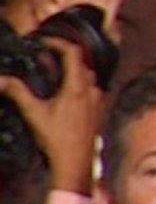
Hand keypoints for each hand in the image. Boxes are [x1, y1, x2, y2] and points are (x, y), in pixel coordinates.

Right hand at [0, 38, 102, 195]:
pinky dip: (78, 83)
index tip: (44, 41)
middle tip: (45, 56)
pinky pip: (90, 88)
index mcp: (78, 86)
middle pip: (81, 61)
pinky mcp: (98, 109)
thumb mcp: (34, 113)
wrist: (76, 162)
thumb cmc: (59, 140)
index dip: (58, 42)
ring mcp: (97, 99)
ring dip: (71, 70)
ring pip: (87, 74)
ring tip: (53, 73)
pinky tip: (64, 93)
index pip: (72, 52)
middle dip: (63, 55)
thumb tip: (2, 79)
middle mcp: (92, 89)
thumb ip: (18, 93)